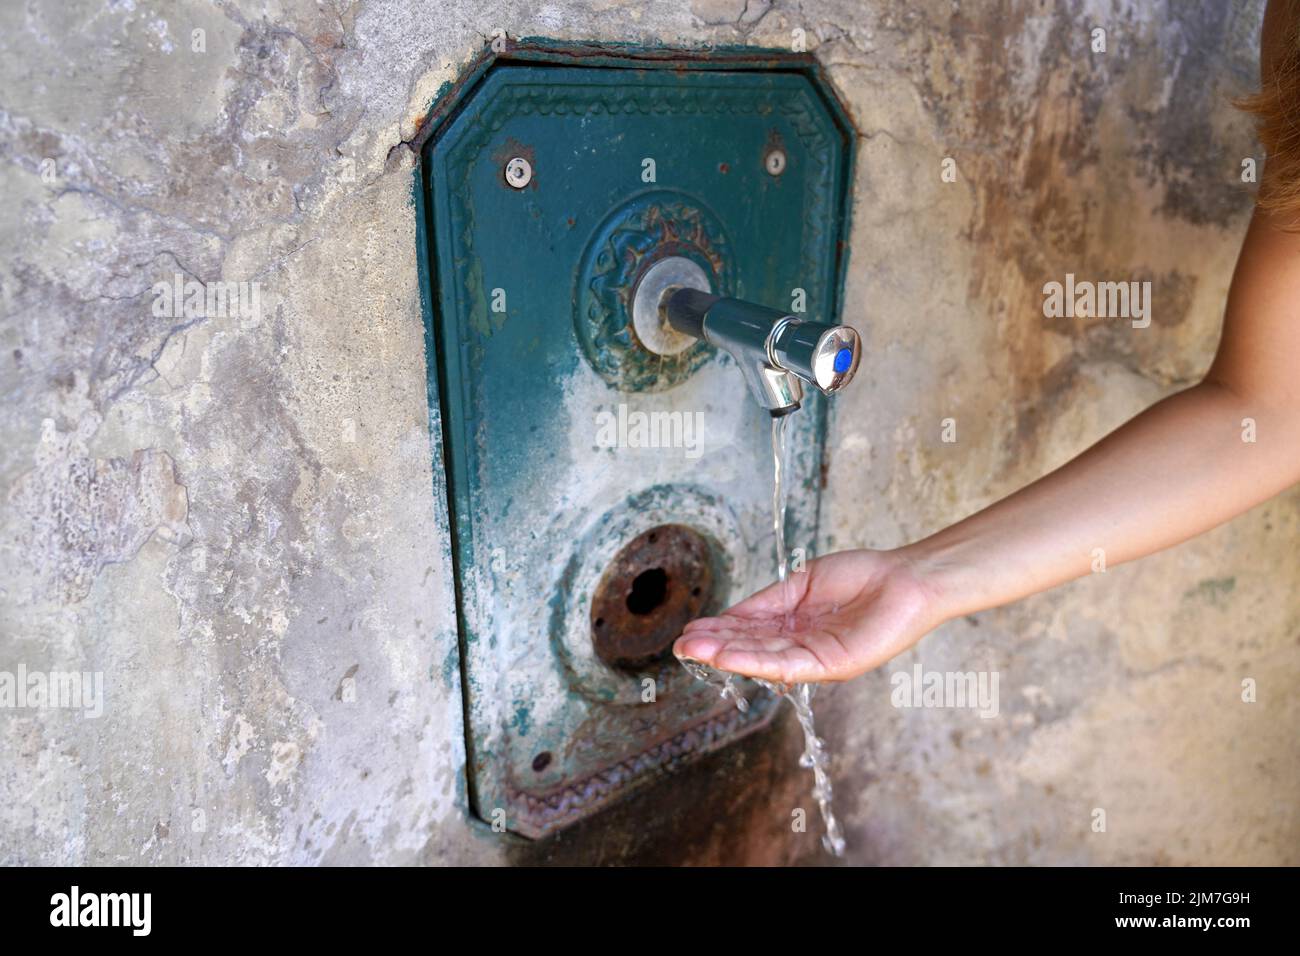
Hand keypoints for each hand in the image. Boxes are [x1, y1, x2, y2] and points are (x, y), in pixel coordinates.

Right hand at [672, 549, 943, 683]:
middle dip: (715, 648)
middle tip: (681, 647)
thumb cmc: (861, 577)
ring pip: (765, 661)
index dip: (720, 632)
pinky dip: (757, 662)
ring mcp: (816, 658)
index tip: (690, 631)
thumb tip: (731, 615)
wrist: (904, 579)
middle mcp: (801, 646)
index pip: (750, 631)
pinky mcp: (833, 666)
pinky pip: (789, 666)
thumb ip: (768, 602)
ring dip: (728, 658)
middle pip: (752, 649)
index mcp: (794, 626)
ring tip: (695, 653)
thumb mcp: (802, 583)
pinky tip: (731, 658)